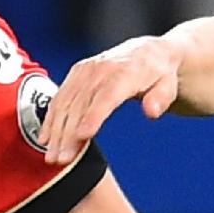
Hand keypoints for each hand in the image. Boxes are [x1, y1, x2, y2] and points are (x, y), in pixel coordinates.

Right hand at [37, 34, 183, 165]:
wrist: (147, 52)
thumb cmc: (160, 75)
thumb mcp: (168, 86)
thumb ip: (161, 98)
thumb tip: (152, 111)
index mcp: (126, 71)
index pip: (108, 95)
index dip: (94, 115)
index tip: (83, 135)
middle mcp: (102, 68)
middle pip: (81, 103)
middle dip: (69, 132)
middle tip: (62, 160)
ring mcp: (85, 70)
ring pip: (66, 102)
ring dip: (56, 130)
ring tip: (51, 157)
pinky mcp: (76, 74)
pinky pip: (60, 98)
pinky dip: (51, 119)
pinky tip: (45, 139)